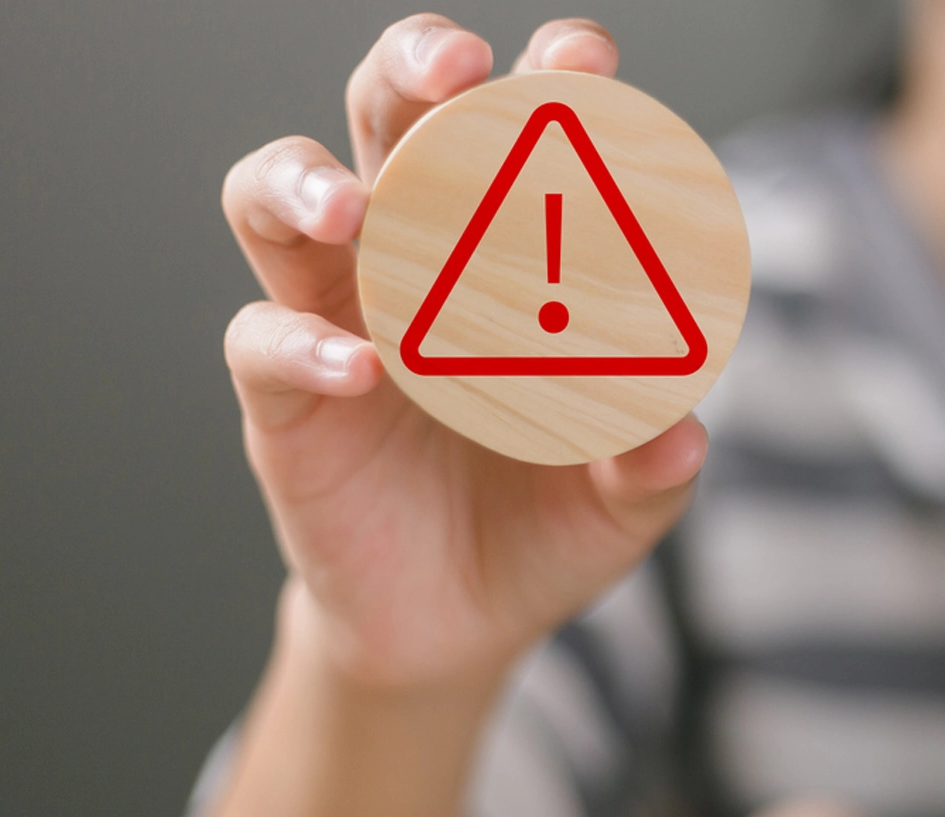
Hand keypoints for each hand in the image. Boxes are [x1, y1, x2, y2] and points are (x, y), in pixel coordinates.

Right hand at [222, 14, 700, 691]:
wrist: (459, 628)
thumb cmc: (542, 527)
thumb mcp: (620, 502)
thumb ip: (653, 466)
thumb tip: (681, 434)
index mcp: (505, 253)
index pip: (512, 134)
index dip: (541, 79)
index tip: (581, 60)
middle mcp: (411, 258)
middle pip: (385, 119)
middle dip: (411, 68)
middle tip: (455, 68)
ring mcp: (336, 317)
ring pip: (277, 199)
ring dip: (303, 180)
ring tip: (349, 205)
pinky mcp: (283, 399)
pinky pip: (263, 342)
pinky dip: (301, 344)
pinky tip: (357, 367)